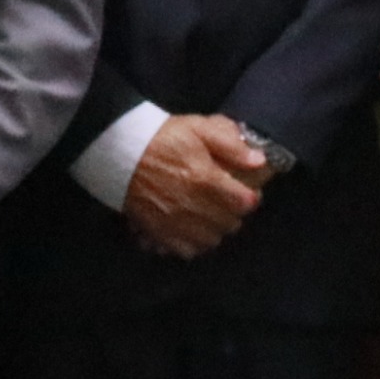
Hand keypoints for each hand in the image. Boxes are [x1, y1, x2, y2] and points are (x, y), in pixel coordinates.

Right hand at [124, 113, 267, 258]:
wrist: (121, 152)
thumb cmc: (163, 138)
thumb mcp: (199, 128)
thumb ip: (230, 145)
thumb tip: (258, 161)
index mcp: (206, 180)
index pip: (245, 203)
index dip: (250, 196)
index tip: (245, 190)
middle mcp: (194, 207)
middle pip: (231, 224)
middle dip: (233, 212)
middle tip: (227, 200)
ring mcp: (176, 223)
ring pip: (212, 239)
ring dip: (216, 228)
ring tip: (210, 214)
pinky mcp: (160, 233)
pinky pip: (188, 250)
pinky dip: (195, 242)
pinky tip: (192, 227)